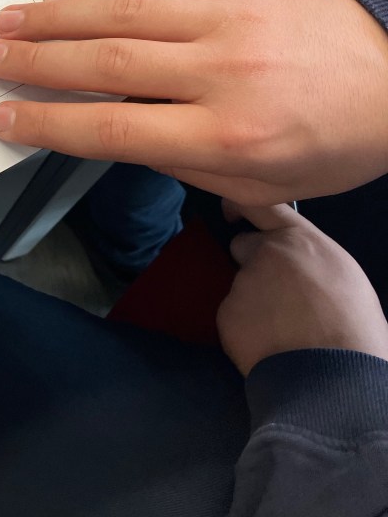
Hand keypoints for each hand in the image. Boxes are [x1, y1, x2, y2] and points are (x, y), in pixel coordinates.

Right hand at [0, 0, 387, 203]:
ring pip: (122, 13)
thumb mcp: (261, 184)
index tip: (3, 118)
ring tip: (9, 20)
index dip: (49, 124)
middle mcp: (221, 72)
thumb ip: (182, 160)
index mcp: (228, 136)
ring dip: (57, 16)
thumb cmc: (334, 142)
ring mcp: (227, 19)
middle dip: (36, 61)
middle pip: (106, 63)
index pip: (114, 130)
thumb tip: (115, 130)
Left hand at [216, 200, 387, 375]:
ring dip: (253, 304)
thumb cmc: (355, 329)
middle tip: (275, 295)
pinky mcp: (227, 314)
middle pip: (242, 247)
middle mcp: (266, 253)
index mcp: (300, 240)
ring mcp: (243, 283)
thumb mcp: (344, 277)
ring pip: (241, 288)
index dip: (241, 205)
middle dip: (251, 263)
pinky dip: (245, 332)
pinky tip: (268, 348)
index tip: (231, 212)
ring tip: (281, 332)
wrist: (335, 378)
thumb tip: (301, 267)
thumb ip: (312, 260)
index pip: (261, 206)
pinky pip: (233, 319)